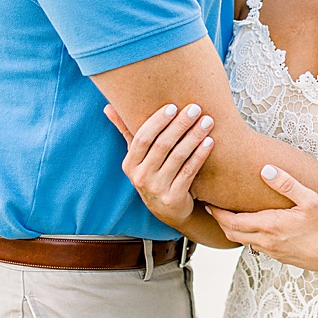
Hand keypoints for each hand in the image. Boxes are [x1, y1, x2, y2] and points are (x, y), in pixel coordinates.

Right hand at [103, 101, 214, 229]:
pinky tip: (209, 141)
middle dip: (180, 124)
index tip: (173, 107)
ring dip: (194, 136)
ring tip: (207, 121)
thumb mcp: (136, 157)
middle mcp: (141, 177)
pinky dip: (200, 154)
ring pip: (178, 157)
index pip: (142, 138)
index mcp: (129, 164)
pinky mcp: (174, 197)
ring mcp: (157, 189)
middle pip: (162, 145)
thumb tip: (108, 108)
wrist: (167, 211)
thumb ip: (126, 132)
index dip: (158, 121)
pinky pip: (189, 171)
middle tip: (195, 108)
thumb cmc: (152, 175)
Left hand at [204, 164, 317, 274]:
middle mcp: (267, 242)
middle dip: (219, 220)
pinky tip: (255, 227)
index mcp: (269, 226)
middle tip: (213, 207)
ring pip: (243, 241)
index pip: (230, 221)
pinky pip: (257, 247)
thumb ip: (286, 184)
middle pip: (231, 233)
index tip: (207, 201)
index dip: (215, 212)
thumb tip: (265, 169)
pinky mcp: (282, 258)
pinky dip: (248, 237)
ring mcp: (274, 252)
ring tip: (230, 214)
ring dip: (233, 229)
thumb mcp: (311, 199)